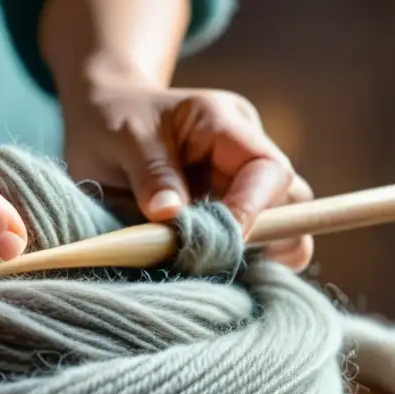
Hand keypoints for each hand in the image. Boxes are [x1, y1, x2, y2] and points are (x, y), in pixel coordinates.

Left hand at [61, 81, 313, 272]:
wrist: (101, 120)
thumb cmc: (113, 119)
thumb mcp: (123, 137)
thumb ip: (151, 174)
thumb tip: (171, 214)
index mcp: (226, 125)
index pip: (269, 170)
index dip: (253, 210)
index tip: (220, 242)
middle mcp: (245, 157)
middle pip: (293, 204)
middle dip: (269, 239)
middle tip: (217, 261)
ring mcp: (240, 189)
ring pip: (280, 232)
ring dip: (253, 257)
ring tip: (206, 269)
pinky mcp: (227, 219)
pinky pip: (249, 250)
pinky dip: (232, 265)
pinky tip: (201, 274)